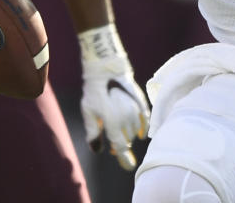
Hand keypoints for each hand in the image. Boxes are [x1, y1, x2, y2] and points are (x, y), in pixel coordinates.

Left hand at [77, 24, 149, 170]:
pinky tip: (140, 132)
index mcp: (112, 122)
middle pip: (127, 139)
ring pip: (135, 130)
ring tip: (120, 133)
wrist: (104, 68)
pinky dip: (143, 126)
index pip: (121, 147)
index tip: (129, 167)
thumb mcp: (88, 112)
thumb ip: (94, 132)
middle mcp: (126, 117)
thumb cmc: (93, 90)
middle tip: (113, 145)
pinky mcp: (140, 101)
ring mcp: (135, 109)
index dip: (124, 158)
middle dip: (121, 143)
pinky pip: (145, 118)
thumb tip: (98, 149)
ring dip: (129, 135)